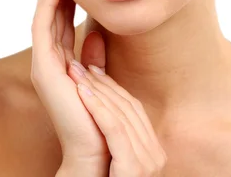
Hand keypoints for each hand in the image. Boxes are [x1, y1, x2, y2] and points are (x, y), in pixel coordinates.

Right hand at [30, 0, 110, 170]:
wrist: (97, 148)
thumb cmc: (100, 117)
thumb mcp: (100, 77)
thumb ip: (95, 55)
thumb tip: (97, 33)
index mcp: (63, 62)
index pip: (61, 21)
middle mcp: (50, 60)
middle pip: (49, 14)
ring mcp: (44, 64)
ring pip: (43, 16)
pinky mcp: (44, 68)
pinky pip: (43, 28)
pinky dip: (48, 4)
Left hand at [68, 37, 167, 175]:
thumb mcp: (107, 148)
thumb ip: (109, 121)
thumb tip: (99, 85)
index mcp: (152, 147)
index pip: (132, 107)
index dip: (110, 85)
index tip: (90, 68)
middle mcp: (155, 154)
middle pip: (127, 108)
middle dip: (100, 84)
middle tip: (78, 65)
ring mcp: (148, 163)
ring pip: (121, 116)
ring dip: (96, 92)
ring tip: (75, 74)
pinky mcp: (134, 169)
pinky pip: (115, 132)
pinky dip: (99, 109)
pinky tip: (83, 93)